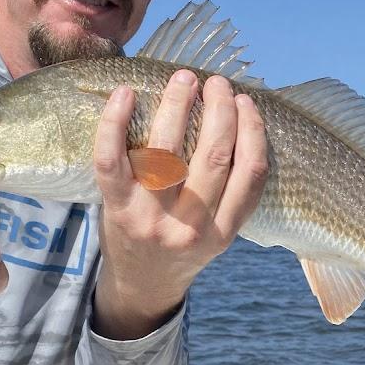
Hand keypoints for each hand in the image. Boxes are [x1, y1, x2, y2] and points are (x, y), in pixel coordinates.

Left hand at [91, 70, 268, 339]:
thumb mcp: (218, 231)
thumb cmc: (181, 245)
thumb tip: (238, 119)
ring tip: (185, 79)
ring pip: (167, 152)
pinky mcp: (117, 209)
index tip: (246, 102)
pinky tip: (125, 94)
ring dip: (178, 105)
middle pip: (213, 156)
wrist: (140, 285)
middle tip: (217, 83)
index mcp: (224, 232)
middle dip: (219, 109)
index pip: (249, 173)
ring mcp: (151, 219)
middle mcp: (190, 227)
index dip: (252, 130)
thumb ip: (230, 191)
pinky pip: (112, 161)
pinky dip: (114, 124)